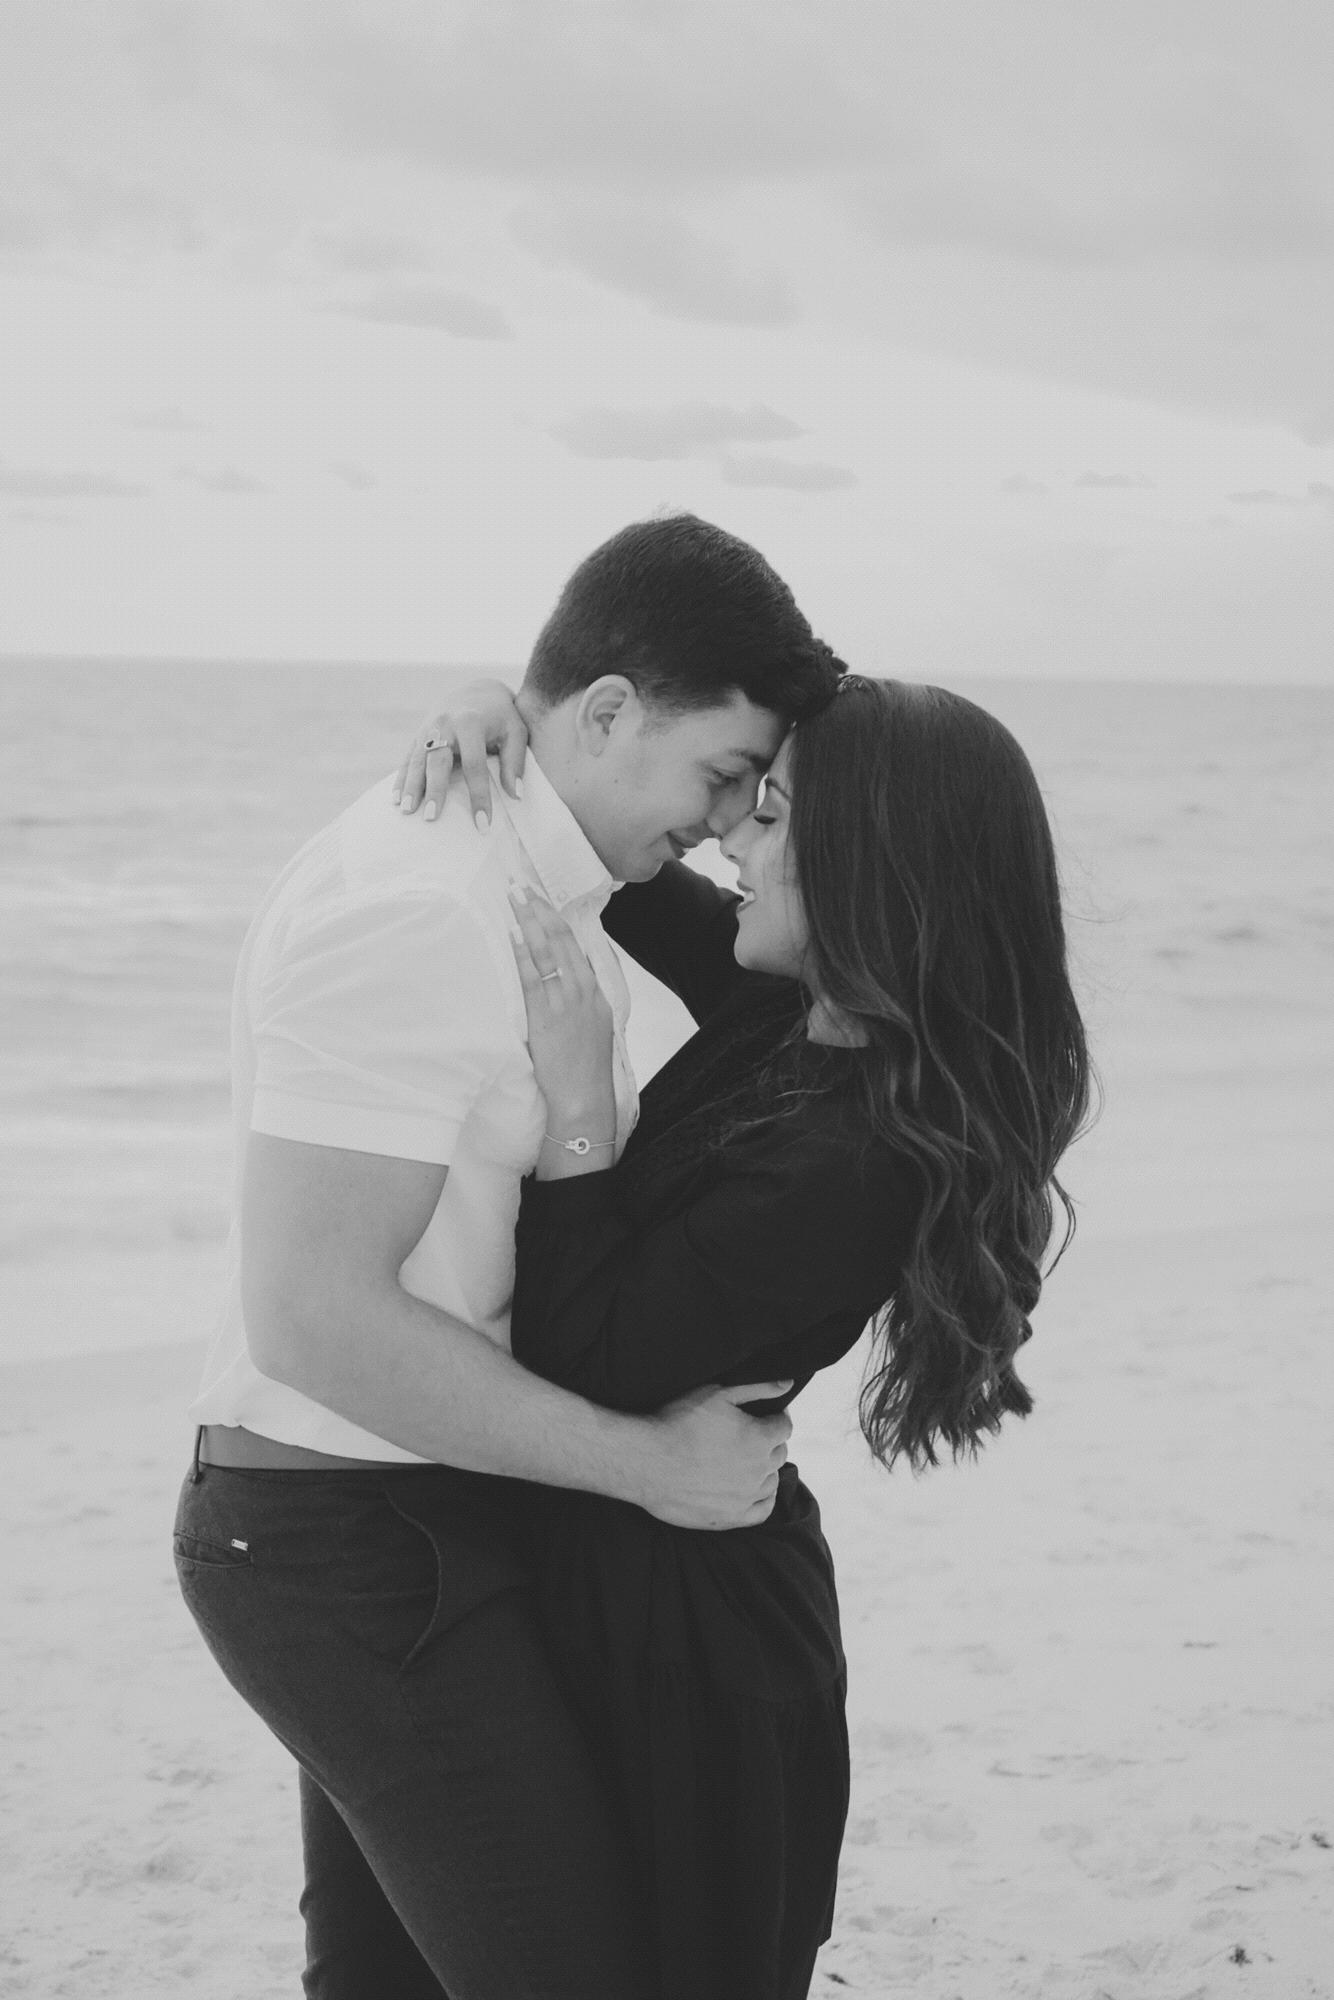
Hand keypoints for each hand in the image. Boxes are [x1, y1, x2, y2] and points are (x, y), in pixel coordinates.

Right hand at [391, 679, 528, 828]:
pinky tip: (395, 799)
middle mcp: (445, 723)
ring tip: (406, 811)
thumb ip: (516, 762)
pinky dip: (401, 779)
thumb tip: (516, 795)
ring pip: (417, 760)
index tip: (482, 824)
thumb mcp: (516, 731)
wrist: (478, 690)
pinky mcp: (419, 734)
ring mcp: (428, 728)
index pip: (475, 765)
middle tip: (431, 818)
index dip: (479, 795)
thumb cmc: (502, 715)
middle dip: (434, 790)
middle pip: (438, 761)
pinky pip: (407, 758)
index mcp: (471, 722)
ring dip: (411, 787)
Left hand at [508, 886, 614, 1127]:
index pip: (576, 944)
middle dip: (540, 908)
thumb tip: (567, 976)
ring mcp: (565, 1001)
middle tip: (521, 885)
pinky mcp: (546, 1016)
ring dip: (529, 920)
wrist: (584, 1097)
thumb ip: (582, 998)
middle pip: (561, 938)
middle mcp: (583, 990)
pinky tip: (515, 934)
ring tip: (514, 897)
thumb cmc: (586, 1067)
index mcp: (596, 990)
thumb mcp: (595, 1025)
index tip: (541, 898)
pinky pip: (533, 977)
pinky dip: (524, 953)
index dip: (557, 917)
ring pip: (548, 951)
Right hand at [636, 1382, 794, 1529]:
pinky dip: (763, 1499)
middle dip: (770, 1442)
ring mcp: (746, 1497)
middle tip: (749, 1435)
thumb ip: (756, 1388)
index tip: (763, 1416)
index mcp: (759, 1438)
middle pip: (779, 1453)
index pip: (783, 1426)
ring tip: (746, 1460)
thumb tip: (787, 1384)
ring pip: (772, 1481)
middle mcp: (759, 1470)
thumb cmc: (678, 1422)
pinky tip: (754, 1490)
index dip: (775, 1417)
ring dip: (766, 1469)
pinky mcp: (731, 1518)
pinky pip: (762, 1511)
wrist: (647, 1462)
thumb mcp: (718, 1393)